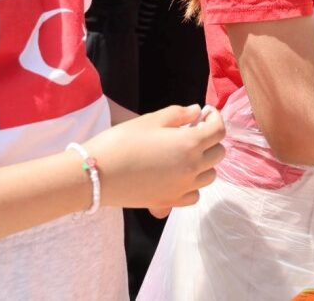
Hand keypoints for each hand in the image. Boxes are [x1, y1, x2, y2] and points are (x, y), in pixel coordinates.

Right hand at [83, 105, 225, 210]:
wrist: (95, 175)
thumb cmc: (121, 142)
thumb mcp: (150, 120)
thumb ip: (178, 114)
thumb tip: (197, 111)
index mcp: (190, 144)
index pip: (219, 130)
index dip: (215, 118)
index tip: (205, 113)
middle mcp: (193, 168)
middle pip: (219, 153)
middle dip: (211, 139)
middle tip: (194, 130)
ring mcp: (183, 188)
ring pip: (210, 175)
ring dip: (205, 162)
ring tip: (186, 154)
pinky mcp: (171, 202)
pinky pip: (194, 195)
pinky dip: (193, 185)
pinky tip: (179, 176)